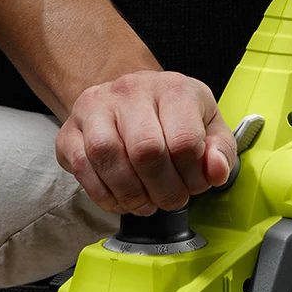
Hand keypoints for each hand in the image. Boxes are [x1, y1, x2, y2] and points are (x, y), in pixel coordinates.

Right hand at [56, 70, 236, 215]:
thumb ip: (221, 151)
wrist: (130, 98)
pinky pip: (82, 167)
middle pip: (146, 151)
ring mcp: (96, 107)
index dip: (192, 177)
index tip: (194, 185)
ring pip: (108, 157)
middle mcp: (131, 90)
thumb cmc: (172, 116)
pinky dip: (103, 194)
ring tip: (146, 203)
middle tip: (170, 200)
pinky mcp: (70, 129)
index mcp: (173, 88)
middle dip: (163, 190)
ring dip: (131, 194)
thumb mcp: (209, 126)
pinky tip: (121, 199)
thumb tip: (216, 171)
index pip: (183, 141)